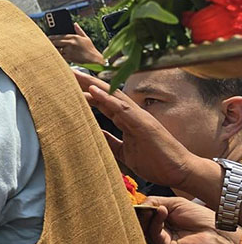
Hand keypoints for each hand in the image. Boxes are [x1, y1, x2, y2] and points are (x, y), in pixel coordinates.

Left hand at [49, 23, 104, 64]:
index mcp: (74, 37)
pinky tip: (56, 56)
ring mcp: (69, 50)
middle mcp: (71, 43)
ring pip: (57, 49)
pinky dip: (58, 56)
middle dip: (50, 43)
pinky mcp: (69, 57)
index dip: (52, 37)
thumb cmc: (90, 49)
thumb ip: (79, 30)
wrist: (94, 59)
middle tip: (45, 44)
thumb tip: (75, 24)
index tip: (47, 37)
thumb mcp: (85, 38)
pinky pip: (60, 56)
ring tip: (50, 50)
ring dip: (54, 50)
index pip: (59, 35)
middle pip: (56, 42)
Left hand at [74, 70, 204, 191]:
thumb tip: (94, 135)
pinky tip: (93, 89)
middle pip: (104, 93)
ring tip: (74, 74)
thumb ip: (110, 142)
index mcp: (126, 120)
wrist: (181, 172)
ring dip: (92, 84)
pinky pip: (123, 108)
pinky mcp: (144, 124)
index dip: (84, 93)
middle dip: (85, 82)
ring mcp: (138, 117)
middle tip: (63, 72)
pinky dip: (107, 98)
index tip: (64, 85)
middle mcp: (131, 114)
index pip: (101, 102)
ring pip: (111, 95)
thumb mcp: (125, 152)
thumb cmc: (156, 161)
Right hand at [145, 196, 239, 243]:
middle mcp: (160, 230)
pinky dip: (155, 222)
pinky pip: (153, 234)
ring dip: (148, 215)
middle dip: (141, 211)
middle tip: (144, 204)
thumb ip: (154, 202)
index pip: (143, 213)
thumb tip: (139, 205)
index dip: (140, 207)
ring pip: (144, 228)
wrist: (217, 233)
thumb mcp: (175, 203)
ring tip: (158, 207)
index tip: (138, 199)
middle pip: (141, 221)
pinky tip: (162, 212)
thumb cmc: (201, 219)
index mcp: (162, 219)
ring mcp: (162, 239)